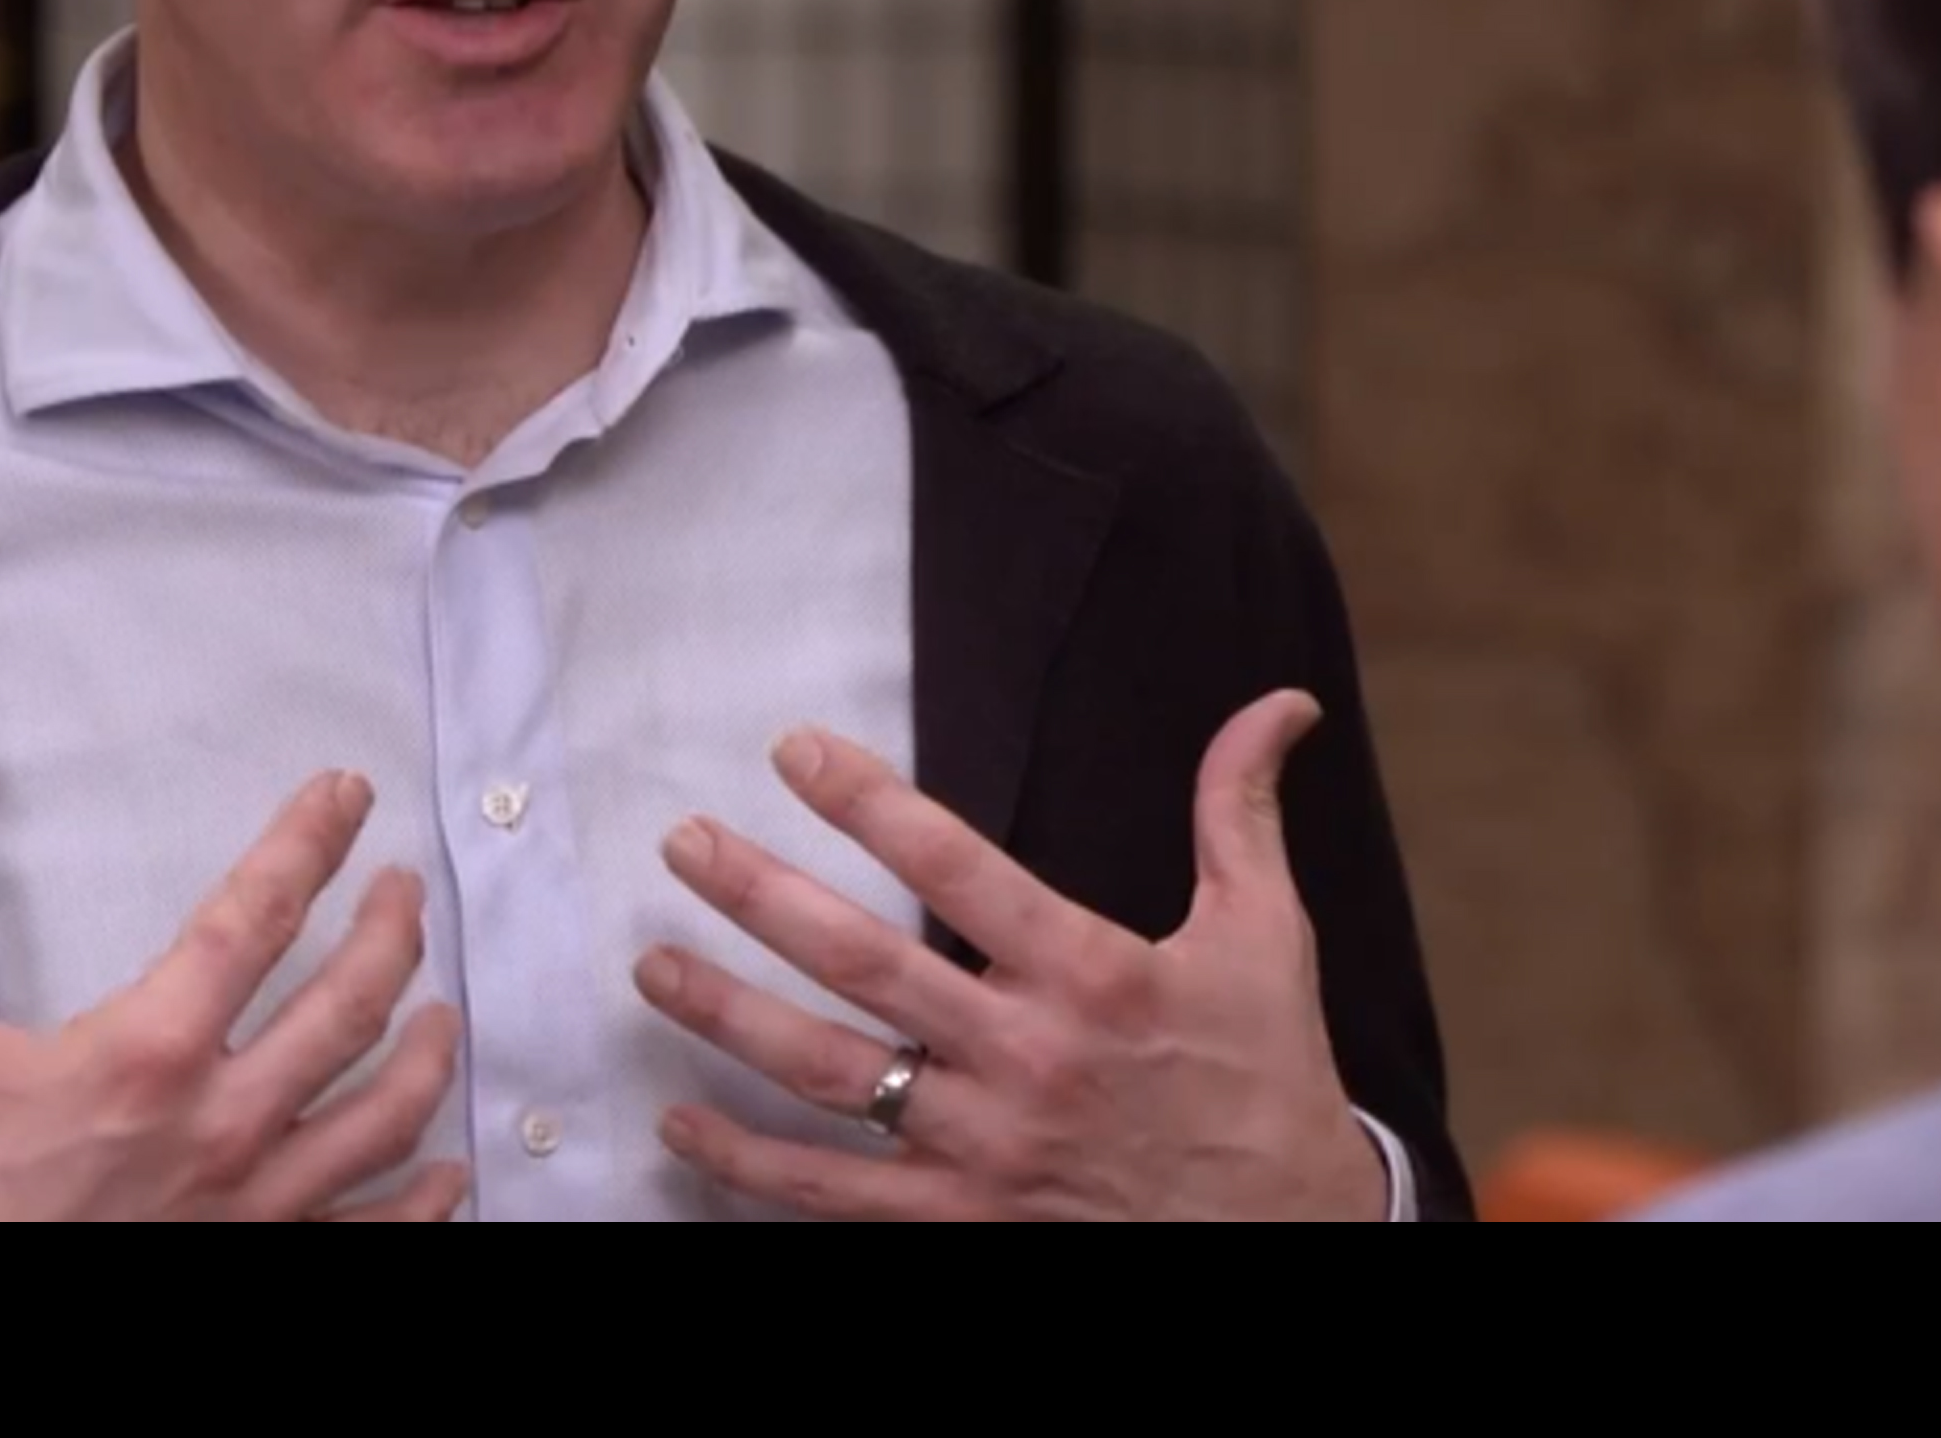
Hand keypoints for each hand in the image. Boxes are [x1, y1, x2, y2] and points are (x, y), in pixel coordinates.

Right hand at [0, 767, 466, 1220]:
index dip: (307, 841)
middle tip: (403, 893)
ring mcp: (258, 1209)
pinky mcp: (269, 1265)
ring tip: (438, 1013)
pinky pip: (376, 1231)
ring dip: (426, 1057)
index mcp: (150, 1054)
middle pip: (351, 1007)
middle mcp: (227, 1126)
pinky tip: (447, 1172)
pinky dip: (425, 1199)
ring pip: (386, 1117)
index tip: (347, 794)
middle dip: (390, 936)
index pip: (256, 914)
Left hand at [634, 690, 1385, 1219]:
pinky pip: (832, 1194)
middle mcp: (1025, 1057)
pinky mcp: (964, 1220)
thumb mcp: (1266, 935)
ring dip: (729, 1016)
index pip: (957, 867)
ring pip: (827, 1075)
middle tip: (683, 843)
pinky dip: (747, 1162)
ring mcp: (985, 1147)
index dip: (868, 803)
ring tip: (652, 965)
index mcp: (1092, 974)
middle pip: (862, 962)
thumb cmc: (1268, 1077)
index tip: (793, 750)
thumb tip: (1277, 701)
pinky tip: (680, 1121)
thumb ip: (1241, 813)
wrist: (1288, 1239)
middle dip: (759, 896)